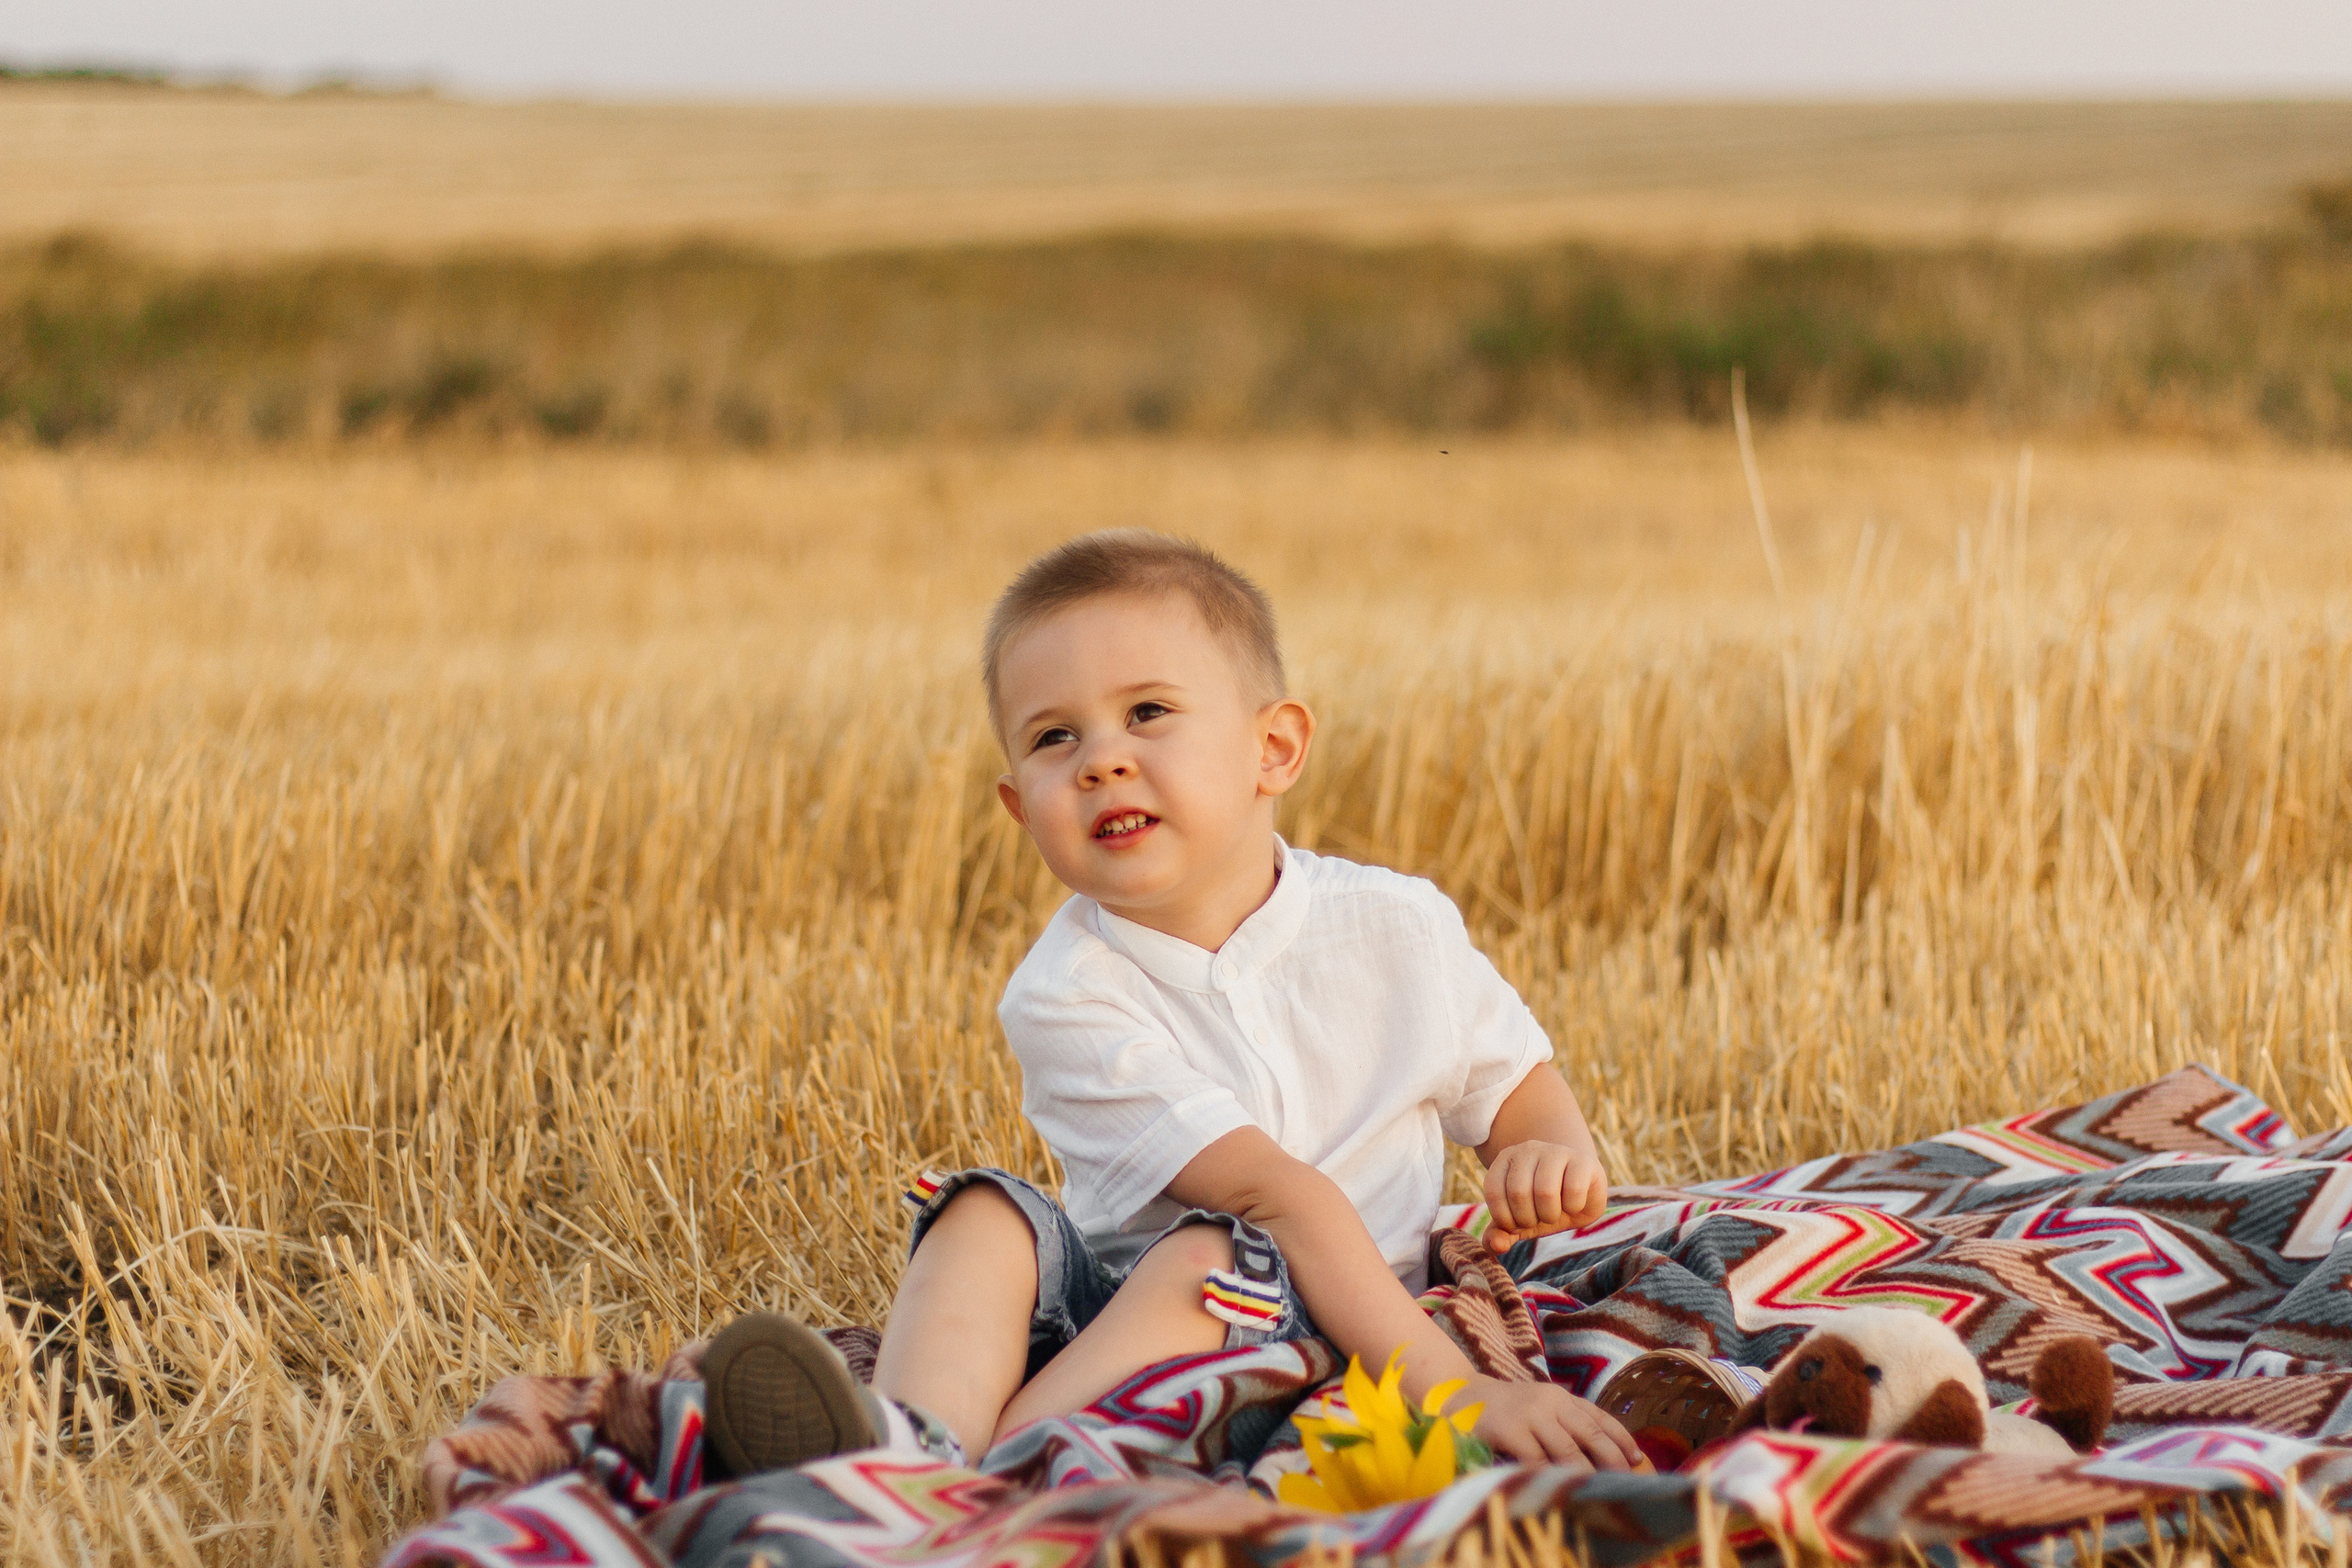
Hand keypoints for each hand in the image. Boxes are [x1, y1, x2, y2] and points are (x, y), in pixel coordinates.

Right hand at [1447, 1375, 1647, 1472]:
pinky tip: (1559, 1489)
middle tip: (1625, 1481)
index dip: (1621, 1438)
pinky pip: (1536, 1460)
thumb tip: (1599, 1457)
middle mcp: (1550, 1402)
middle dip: (1611, 1459)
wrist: (1462, 1396)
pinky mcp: (1510, 1429)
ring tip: (1598, 1491)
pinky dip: (1550, 1476)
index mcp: (1561, 1397)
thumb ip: (1565, 1423)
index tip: (1637, 1459)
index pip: (1599, 1417)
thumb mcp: (1540, 1406)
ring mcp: (1530, 1415)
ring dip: (1585, 1474)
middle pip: (1590, 1434)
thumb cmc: (1507, 1408)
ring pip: (1567, 1450)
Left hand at [1482, 1139, 1607, 1252]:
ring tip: (1554, 1214)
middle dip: (1528, 1219)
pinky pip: (1574, 1189)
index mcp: (1505, 1159)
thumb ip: (1499, 1233)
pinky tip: (1573, 1205)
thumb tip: (1497, 1246)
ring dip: (1550, 1215)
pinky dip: (1573, 1207)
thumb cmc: (1542, 1205)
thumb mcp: (1518, 1221)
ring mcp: (1556, 1151)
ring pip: (1545, 1191)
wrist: (1579, 1190)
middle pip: (1519, 1192)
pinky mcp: (1583, 1160)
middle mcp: (1528, 1149)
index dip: (1504, 1218)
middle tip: (1538, 1219)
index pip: (1494, 1191)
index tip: (1517, 1223)